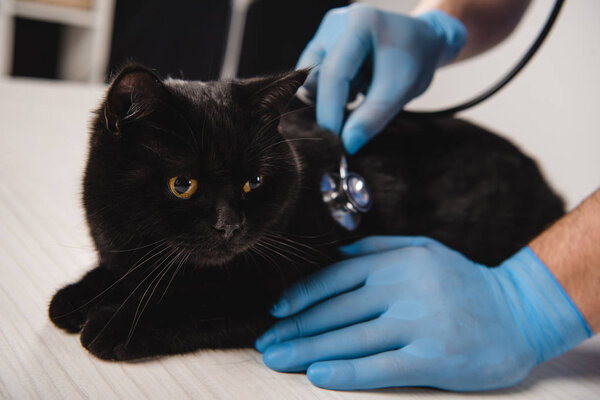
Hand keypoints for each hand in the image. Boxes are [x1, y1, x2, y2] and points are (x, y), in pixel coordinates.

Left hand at [255, 236, 590, 390]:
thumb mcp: (424, 248)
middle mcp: (402, 290)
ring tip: (277, 359)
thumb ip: (379, 247)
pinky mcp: (432, 358)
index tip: (276, 311)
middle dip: (295, 329)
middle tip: (265, 343)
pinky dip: (345, 372)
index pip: (335, 279)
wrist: (519, 312)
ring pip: (349, 339)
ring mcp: (417, 324)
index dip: (301, 296)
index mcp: (396, 263)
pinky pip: (379, 366)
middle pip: (335, 312)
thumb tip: (337, 252)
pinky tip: (316, 375)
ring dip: (307, 351)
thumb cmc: (464, 280)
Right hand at [297, 5, 466, 153]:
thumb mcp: (401, 89)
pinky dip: (330, 93)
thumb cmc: (416, 60)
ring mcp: (325, 33)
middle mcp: (336, 23)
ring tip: (361, 91)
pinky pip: (312, 80)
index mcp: (360, 23)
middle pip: (315, 77)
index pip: (334, 72)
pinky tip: (353, 88)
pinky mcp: (321, 46)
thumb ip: (374, 116)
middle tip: (356, 113)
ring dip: (333, 97)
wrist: (421, 44)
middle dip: (332, 103)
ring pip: (310, 81)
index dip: (330, 109)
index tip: (334, 140)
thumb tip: (348, 143)